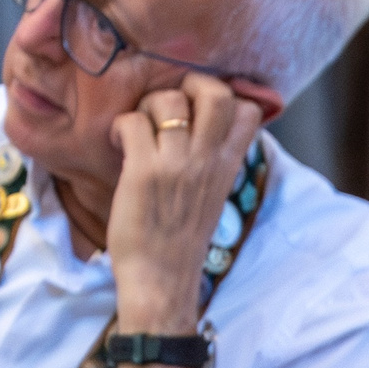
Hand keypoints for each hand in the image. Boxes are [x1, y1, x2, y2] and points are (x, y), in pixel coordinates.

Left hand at [105, 71, 264, 367]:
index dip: (227, 96)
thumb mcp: (211, 198)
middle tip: (171, 106)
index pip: (248, 111)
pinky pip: (133, 121)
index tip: (202, 109)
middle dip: (190, 85)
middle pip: (215, 92)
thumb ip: (213, 164)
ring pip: (169, 100)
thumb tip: (202, 132)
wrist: (162, 282)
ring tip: (140, 131)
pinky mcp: (144, 172)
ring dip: (149, 107)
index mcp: (227, 167)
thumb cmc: (180, 242)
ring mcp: (176, 165)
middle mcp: (206, 161)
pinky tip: (120, 146)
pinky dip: (122, 126)